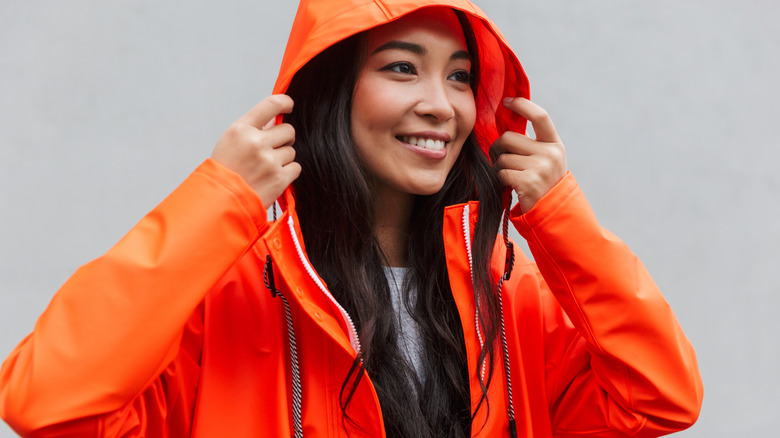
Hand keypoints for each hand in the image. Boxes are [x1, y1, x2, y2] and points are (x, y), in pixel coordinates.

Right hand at [211, 95, 299, 206]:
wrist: (220, 202)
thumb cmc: (224, 171)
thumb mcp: (230, 142)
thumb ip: (252, 130)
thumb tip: (275, 121)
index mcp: (241, 129)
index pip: (271, 104)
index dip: (285, 102)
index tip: (289, 105)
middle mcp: (256, 142)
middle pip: (288, 130)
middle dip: (284, 139)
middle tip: (273, 150)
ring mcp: (269, 161)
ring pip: (291, 151)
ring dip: (283, 159)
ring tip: (265, 169)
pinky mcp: (279, 178)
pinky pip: (295, 167)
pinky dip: (287, 173)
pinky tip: (272, 178)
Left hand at [492, 98, 567, 213]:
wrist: (553, 213)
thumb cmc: (543, 184)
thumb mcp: (546, 160)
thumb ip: (532, 144)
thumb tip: (505, 127)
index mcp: (555, 144)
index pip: (540, 116)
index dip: (522, 105)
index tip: (507, 101)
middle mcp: (550, 153)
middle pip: (508, 138)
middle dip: (498, 148)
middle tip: (501, 159)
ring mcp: (540, 167)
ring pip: (502, 158)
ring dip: (500, 168)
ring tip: (512, 177)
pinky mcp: (528, 181)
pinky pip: (501, 173)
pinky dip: (501, 180)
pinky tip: (512, 186)